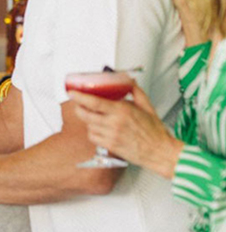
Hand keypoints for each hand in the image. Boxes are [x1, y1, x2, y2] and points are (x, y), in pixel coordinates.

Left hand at [68, 83, 182, 178]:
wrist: (159, 152)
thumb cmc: (154, 131)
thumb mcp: (146, 106)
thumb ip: (135, 90)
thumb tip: (128, 80)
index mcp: (122, 111)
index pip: (94, 102)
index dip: (80, 97)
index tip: (72, 92)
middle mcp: (114, 123)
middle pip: (86, 114)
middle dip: (78, 108)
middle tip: (79, 103)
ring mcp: (111, 136)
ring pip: (88, 125)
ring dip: (88, 120)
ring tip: (95, 116)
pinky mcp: (110, 146)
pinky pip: (93, 137)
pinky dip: (93, 132)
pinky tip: (100, 128)